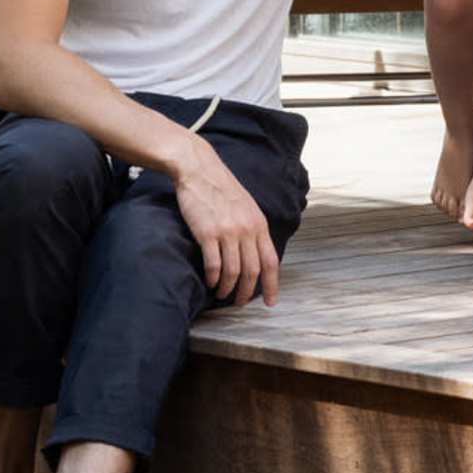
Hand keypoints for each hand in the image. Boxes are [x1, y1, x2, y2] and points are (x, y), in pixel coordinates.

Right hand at [173, 145, 280, 305]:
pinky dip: (213, 278)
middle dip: (247, 292)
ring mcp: (228, 231)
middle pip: (253, 270)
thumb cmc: (221, 189)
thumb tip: (255, 253)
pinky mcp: (207, 233)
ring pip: (233, 271)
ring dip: (228, 288)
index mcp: (259, 224)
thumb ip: (253, 228)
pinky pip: (214, 264)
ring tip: (222, 295)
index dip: (272, 285)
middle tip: (239, 303)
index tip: (270, 302)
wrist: (200, 170)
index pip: (271, 261)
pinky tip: (211, 282)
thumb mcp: (247, 207)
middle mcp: (247, 229)